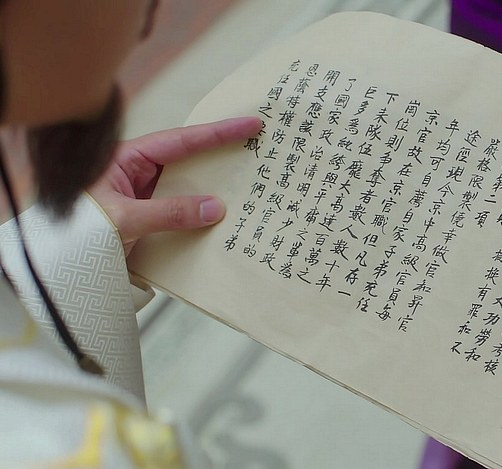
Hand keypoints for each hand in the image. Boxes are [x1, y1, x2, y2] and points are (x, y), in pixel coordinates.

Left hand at [88, 116, 261, 255]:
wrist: (54, 264)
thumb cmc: (76, 231)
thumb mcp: (123, 219)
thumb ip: (169, 212)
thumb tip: (215, 208)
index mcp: (128, 159)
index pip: (180, 141)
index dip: (217, 133)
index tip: (249, 125)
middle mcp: (138, 174)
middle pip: (189, 161)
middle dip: (221, 157)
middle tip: (257, 152)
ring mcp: (144, 196)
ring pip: (186, 188)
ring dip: (212, 191)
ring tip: (247, 189)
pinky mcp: (148, 219)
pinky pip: (180, 212)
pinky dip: (200, 217)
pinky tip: (219, 224)